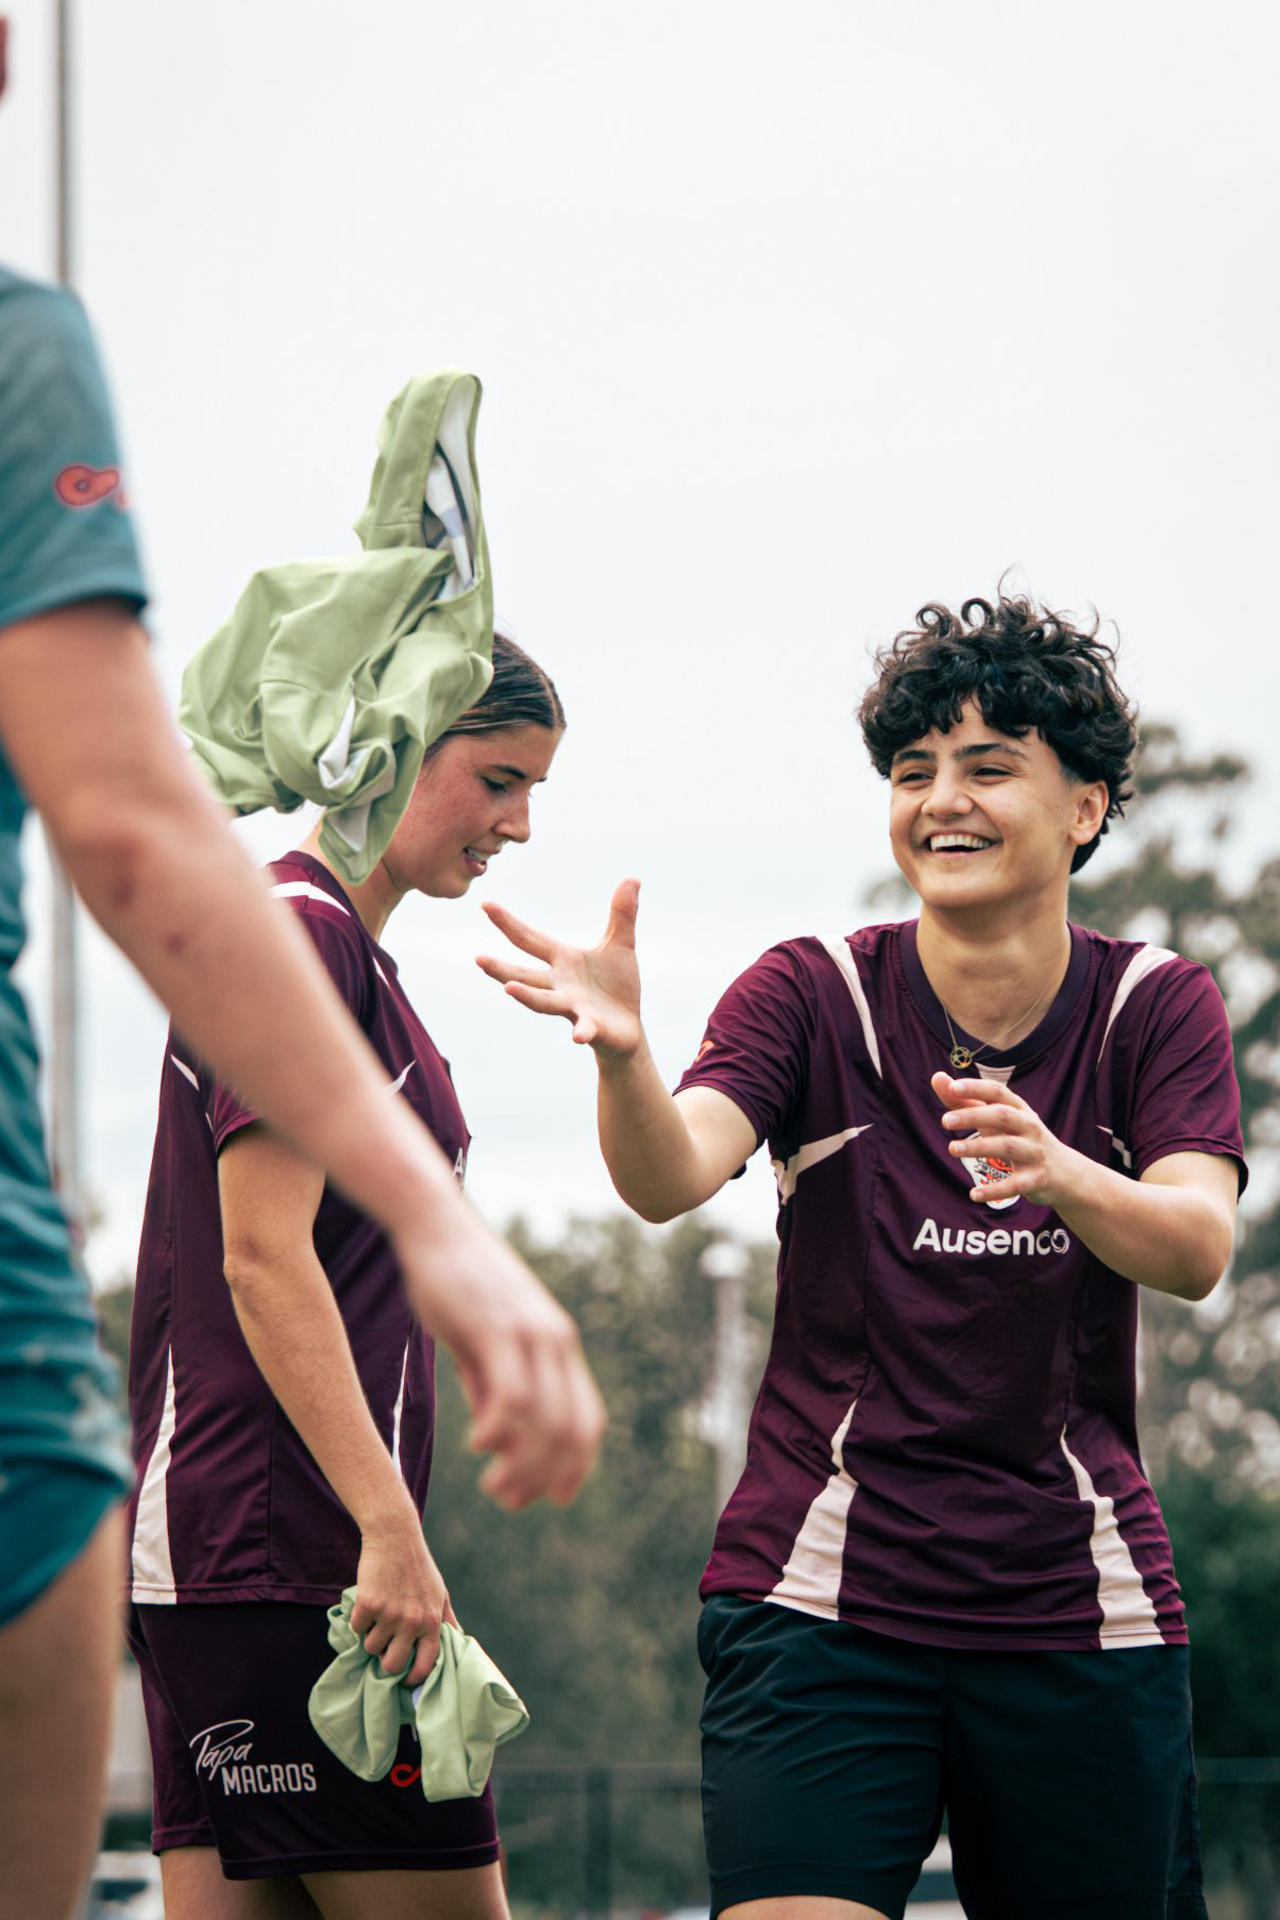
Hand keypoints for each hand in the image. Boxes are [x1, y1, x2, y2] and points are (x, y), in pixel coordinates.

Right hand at [351, 1513, 457, 1687]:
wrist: (395, 1537)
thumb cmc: (419, 1567)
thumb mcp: (440, 1593)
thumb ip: (447, 1621)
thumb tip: (458, 1642)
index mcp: (432, 1621)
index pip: (426, 1665)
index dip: (413, 1679)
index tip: (405, 1680)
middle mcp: (412, 1622)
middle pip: (392, 1665)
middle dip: (386, 1661)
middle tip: (385, 1647)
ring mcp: (389, 1614)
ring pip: (371, 1648)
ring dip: (371, 1635)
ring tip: (379, 1614)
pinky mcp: (368, 1604)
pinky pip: (356, 1628)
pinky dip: (358, 1619)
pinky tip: (368, 1601)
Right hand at [395, 1209, 605, 1511]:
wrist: (434, 1223)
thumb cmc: (453, 1279)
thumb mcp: (481, 1338)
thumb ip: (491, 1383)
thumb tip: (497, 1436)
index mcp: (557, 1342)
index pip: (587, 1418)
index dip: (577, 1464)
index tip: (555, 1497)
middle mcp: (554, 1339)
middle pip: (572, 1429)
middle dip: (548, 1476)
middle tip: (512, 1501)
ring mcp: (529, 1333)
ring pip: (546, 1420)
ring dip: (523, 1466)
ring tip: (496, 1489)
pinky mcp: (497, 1329)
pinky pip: (511, 1397)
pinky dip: (498, 1433)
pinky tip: (477, 1448)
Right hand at [477, 879, 643, 1059]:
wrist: (627, 1028)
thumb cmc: (618, 985)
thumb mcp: (621, 944)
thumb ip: (623, 913)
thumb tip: (633, 878)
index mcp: (563, 960)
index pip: (529, 939)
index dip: (508, 923)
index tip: (485, 904)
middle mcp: (560, 984)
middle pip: (525, 974)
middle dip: (501, 968)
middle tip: (478, 959)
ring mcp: (573, 1007)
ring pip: (545, 1001)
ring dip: (527, 996)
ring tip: (509, 989)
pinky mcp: (591, 1027)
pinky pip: (585, 1029)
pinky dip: (582, 1031)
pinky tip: (578, 1036)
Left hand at [932, 1071, 1082, 1208]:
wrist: (1065, 1173)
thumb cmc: (1021, 1138)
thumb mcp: (998, 1119)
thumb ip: (966, 1101)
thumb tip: (938, 1078)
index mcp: (1019, 1108)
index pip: (997, 1092)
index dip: (976, 1087)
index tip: (952, 1087)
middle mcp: (1029, 1126)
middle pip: (1002, 1116)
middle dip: (974, 1116)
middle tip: (945, 1120)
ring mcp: (1034, 1152)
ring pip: (1007, 1147)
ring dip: (979, 1147)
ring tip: (952, 1148)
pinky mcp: (1036, 1179)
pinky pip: (1015, 1184)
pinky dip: (995, 1190)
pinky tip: (974, 1194)